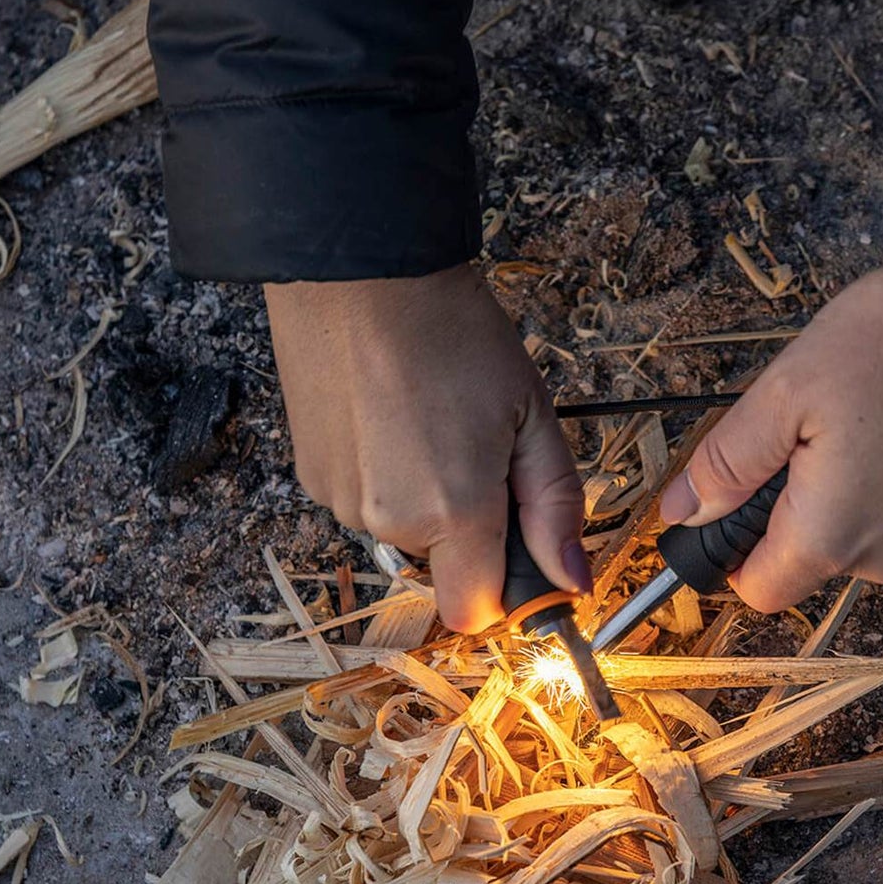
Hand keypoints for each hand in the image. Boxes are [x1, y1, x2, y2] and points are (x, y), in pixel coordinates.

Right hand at [264, 265, 588, 632]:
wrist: (360, 270)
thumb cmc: (450, 331)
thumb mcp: (531, 417)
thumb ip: (555, 507)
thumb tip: (571, 580)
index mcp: (451, 510)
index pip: (477, 613)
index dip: (508, 591)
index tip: (525, 554)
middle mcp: (386, 520)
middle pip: (446, 565)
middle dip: (473, 527)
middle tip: (482, 449)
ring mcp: (339, 501)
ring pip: (404, 532)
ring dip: (426, 498)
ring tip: (431, 421)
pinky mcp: (310, 476)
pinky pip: (366, 501)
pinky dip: (386, 476)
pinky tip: (393, 418)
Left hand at [658, 248, 882, 611]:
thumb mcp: (788, 389)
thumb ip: (727, 462)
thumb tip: (682, 512)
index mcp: (830, 540)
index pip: (754, 591)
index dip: (725, 548)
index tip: (729, 488)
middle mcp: (879, 561)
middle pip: (796, 561)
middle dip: (777, 504)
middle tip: (796, 425)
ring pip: (838, 536)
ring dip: (822, 487)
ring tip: (846, 413)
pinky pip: (879, 516)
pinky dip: (864, 480)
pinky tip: (881, 420)